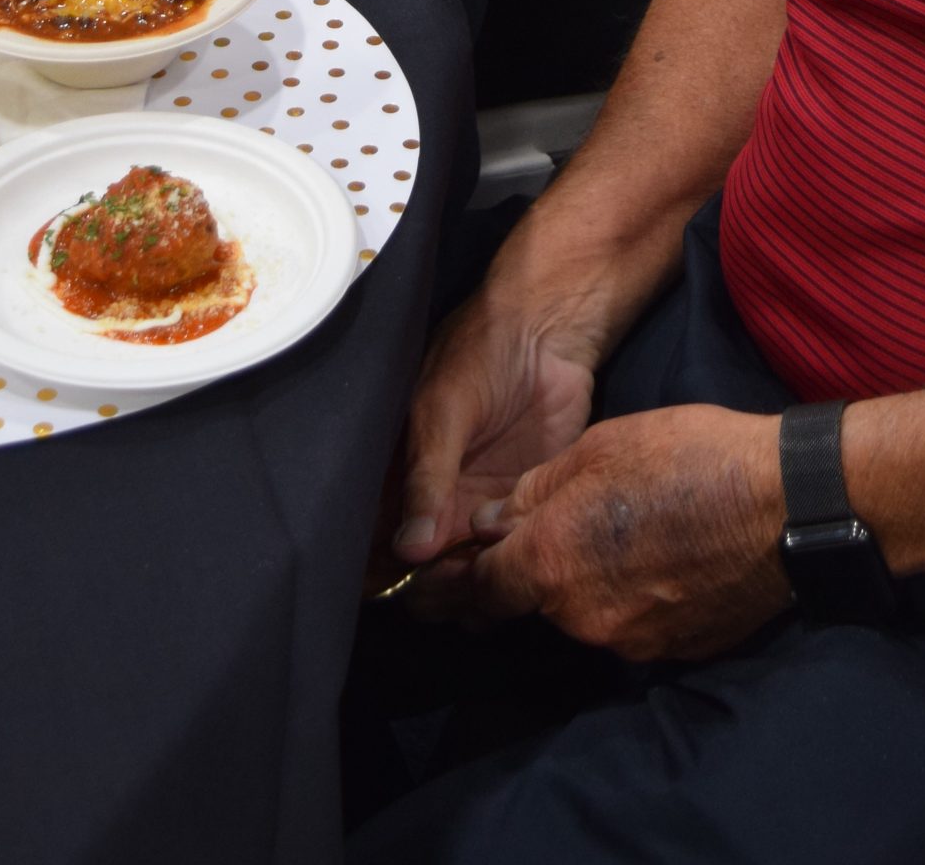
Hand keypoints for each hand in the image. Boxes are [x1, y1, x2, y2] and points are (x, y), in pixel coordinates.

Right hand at [379, 289, 600, 609]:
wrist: (549, 330)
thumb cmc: (480, 353)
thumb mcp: (444, 407)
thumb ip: (428, 474)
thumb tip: (409, 549)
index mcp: (400, 476)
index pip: (375, 543)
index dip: (381, 574)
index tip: (396, 593)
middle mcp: (434, 502)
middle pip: (418, 572)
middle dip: (428, 592)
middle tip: (447, 592)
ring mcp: (477, 509)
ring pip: (463, 574)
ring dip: (469, 591)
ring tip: (480, 584)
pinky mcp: (520, 509)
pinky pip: (506, 557)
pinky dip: (507, 575)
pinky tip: (511, 577)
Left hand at [460, 405, 789, 661]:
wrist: (785, 503)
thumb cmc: (688, 456)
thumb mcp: (601, 446)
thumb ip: (536, 489)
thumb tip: (490, 520)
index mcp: (554, 563)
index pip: (484, 590)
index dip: (471, 576)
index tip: (469, 565)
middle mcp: (582, 617)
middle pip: (541, 600)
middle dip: (546, 568)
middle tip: (581, 524)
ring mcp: (631, 641)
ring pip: (589, 613)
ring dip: (594, 582)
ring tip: (635, 533)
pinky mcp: (675, 650)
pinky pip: (637, 624)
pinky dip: (639, 597)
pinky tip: (669, 558)